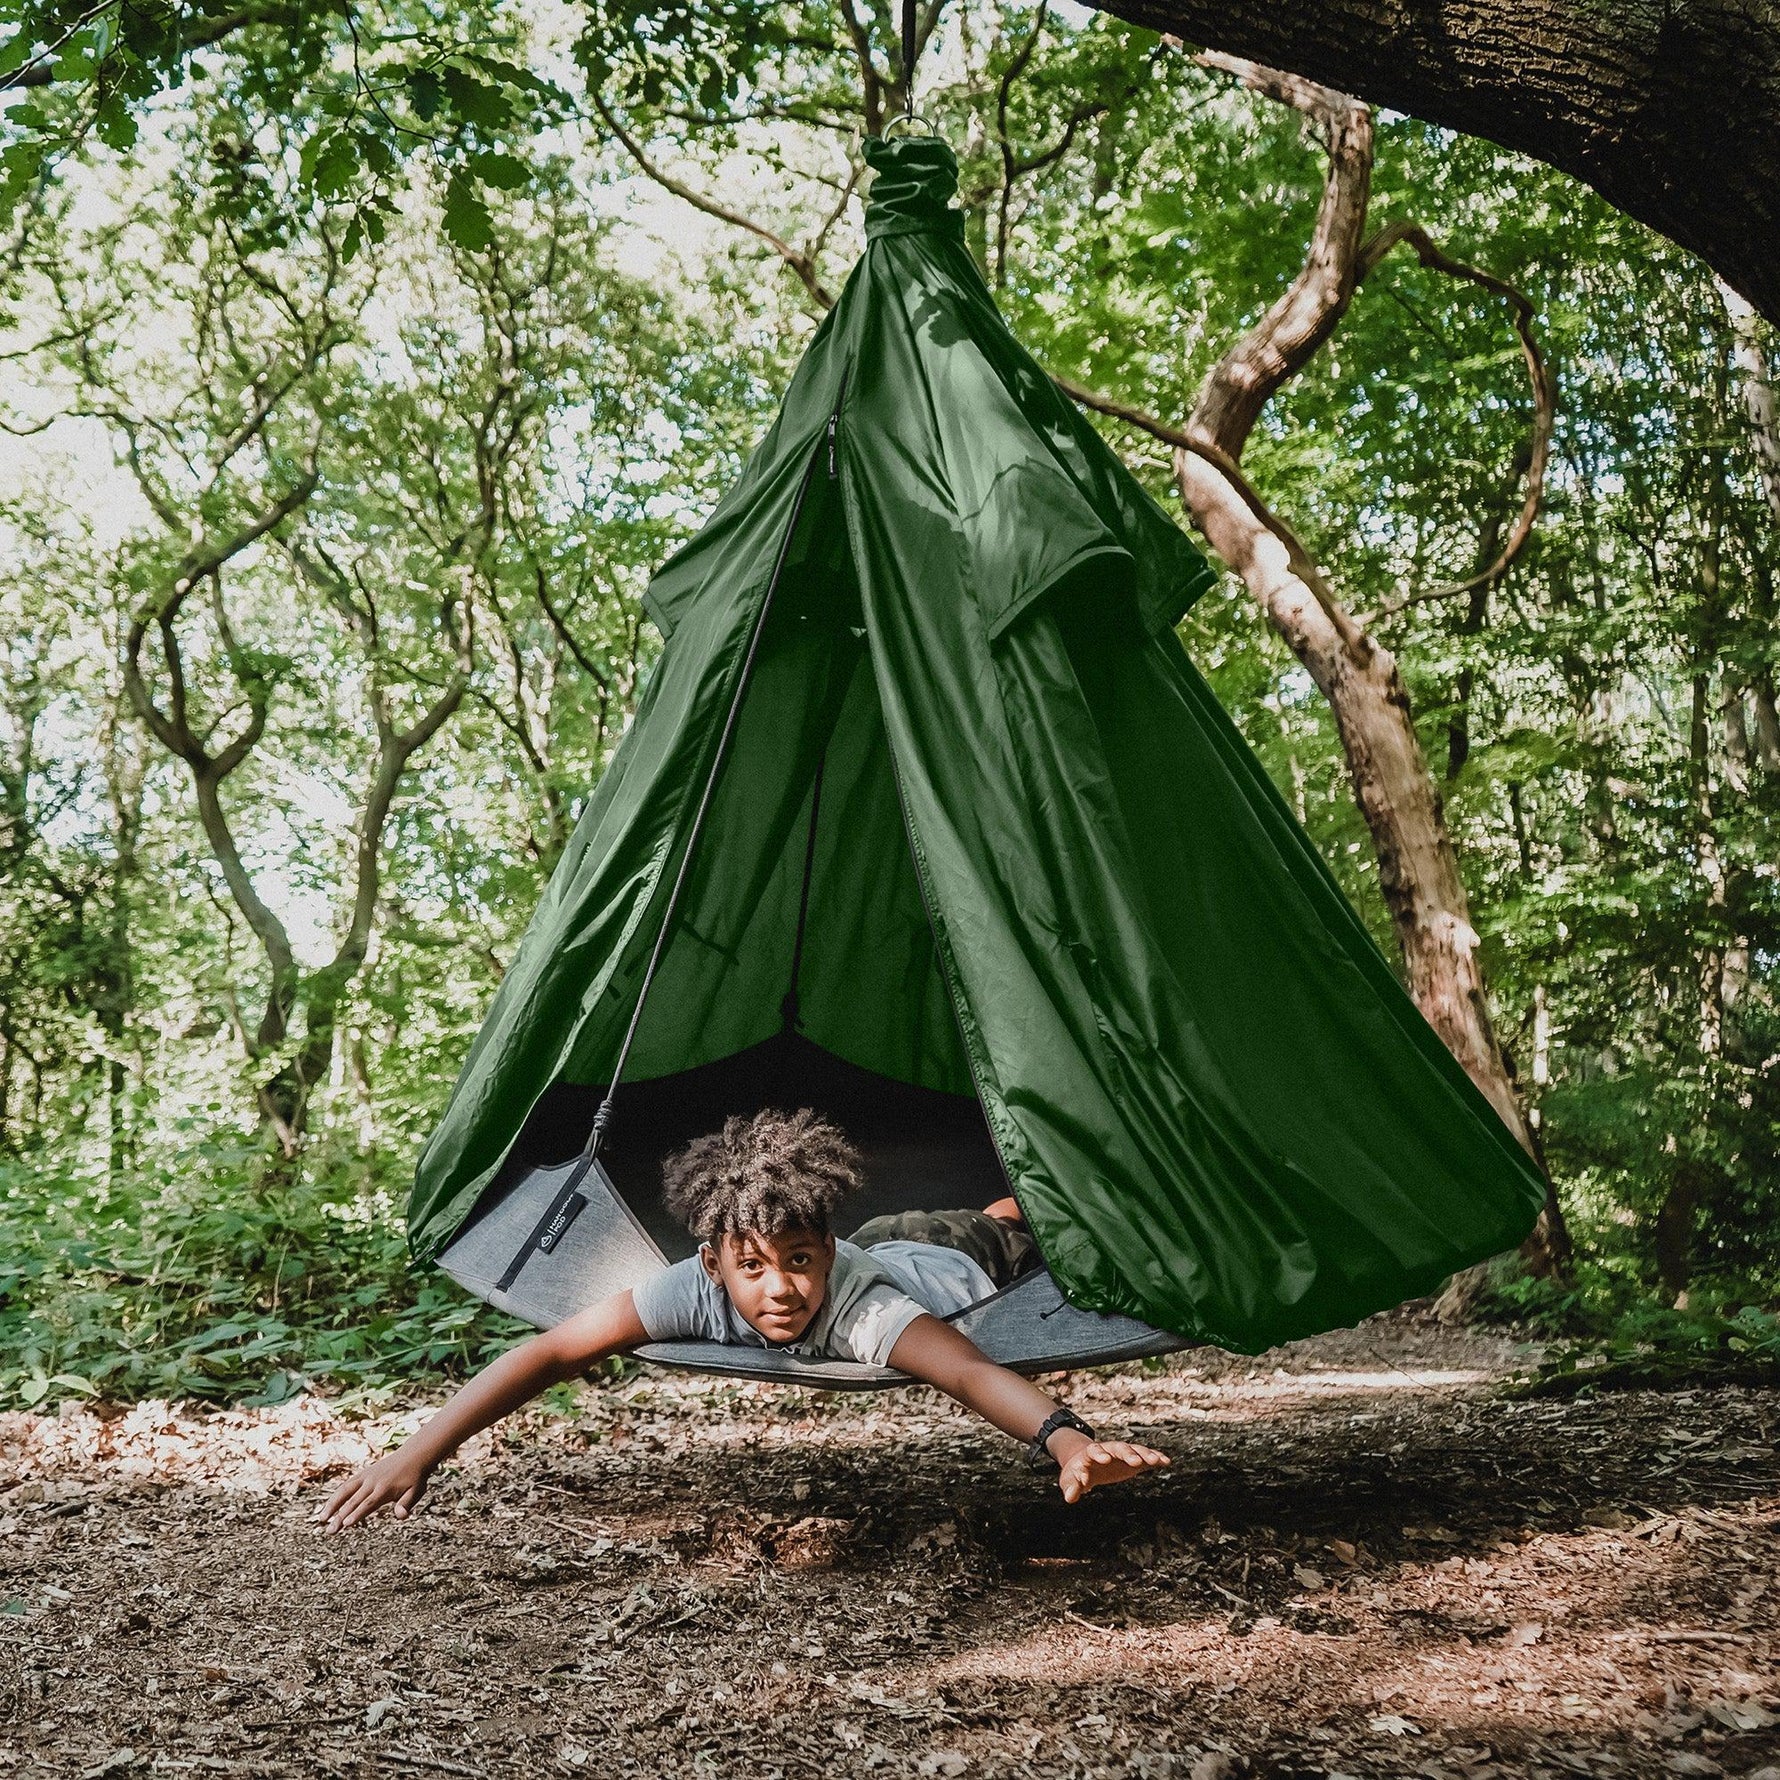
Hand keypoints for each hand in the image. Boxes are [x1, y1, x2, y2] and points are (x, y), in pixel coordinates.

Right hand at [317, 1448, 433, 1532]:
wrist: (413, 1455)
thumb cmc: (415, 1478)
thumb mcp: (416, 1492)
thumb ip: (407, 1504)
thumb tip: (401, 1516)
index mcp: (385, 1489)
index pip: (368, 1504)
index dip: (357, 1514)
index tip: (345, 1524)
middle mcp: (373, 1482)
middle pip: (354, 1501)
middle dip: (340, 1516)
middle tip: (330, 1531)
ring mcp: (366, 1476)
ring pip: (345, 1490)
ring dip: (332, 1504)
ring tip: (321, 1519)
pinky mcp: (363, 1474)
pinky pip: (347, 1485)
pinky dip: (336, 1495)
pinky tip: (329, 1506)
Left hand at [1054, 1436, 1169, 1504]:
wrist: (1085, 1464)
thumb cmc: (1076, 1473)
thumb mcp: (1070, 1480)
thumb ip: (1071, 1486)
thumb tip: (1070, 1498)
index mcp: (1090, 1453)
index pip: (1094, 1450)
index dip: (1099, 1454)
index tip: (1104, 1460)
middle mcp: (1108, 1450)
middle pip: (1117, 1447)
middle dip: (1126, 1453)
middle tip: (1135, 1461)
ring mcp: (1121, 1454)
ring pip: (1134, 1450)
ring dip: (1144, 1454)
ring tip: (1156, 1460)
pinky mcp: (1132, 1460)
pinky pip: (1144, 1457)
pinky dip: (1155, 1457)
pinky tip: (1165, 1461)